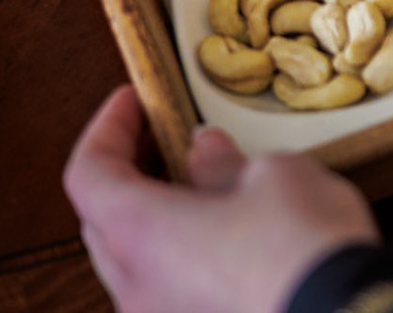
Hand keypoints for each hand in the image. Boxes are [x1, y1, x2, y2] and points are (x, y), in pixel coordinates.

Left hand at [64, 86, 380, 312]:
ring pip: (135, 263)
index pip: (89, 173)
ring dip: (158, 220)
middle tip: (162, 139)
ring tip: (204, 187)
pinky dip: (181, 256)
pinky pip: (168, 291)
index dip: (106, 128)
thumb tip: (204, 152)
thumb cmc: (304, 244)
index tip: (131, 100)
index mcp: (140, 234)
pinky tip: (226, 237)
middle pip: (101, 222)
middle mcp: (134, 285)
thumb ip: (224, 163)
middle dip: (128, 176)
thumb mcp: (273, 176)